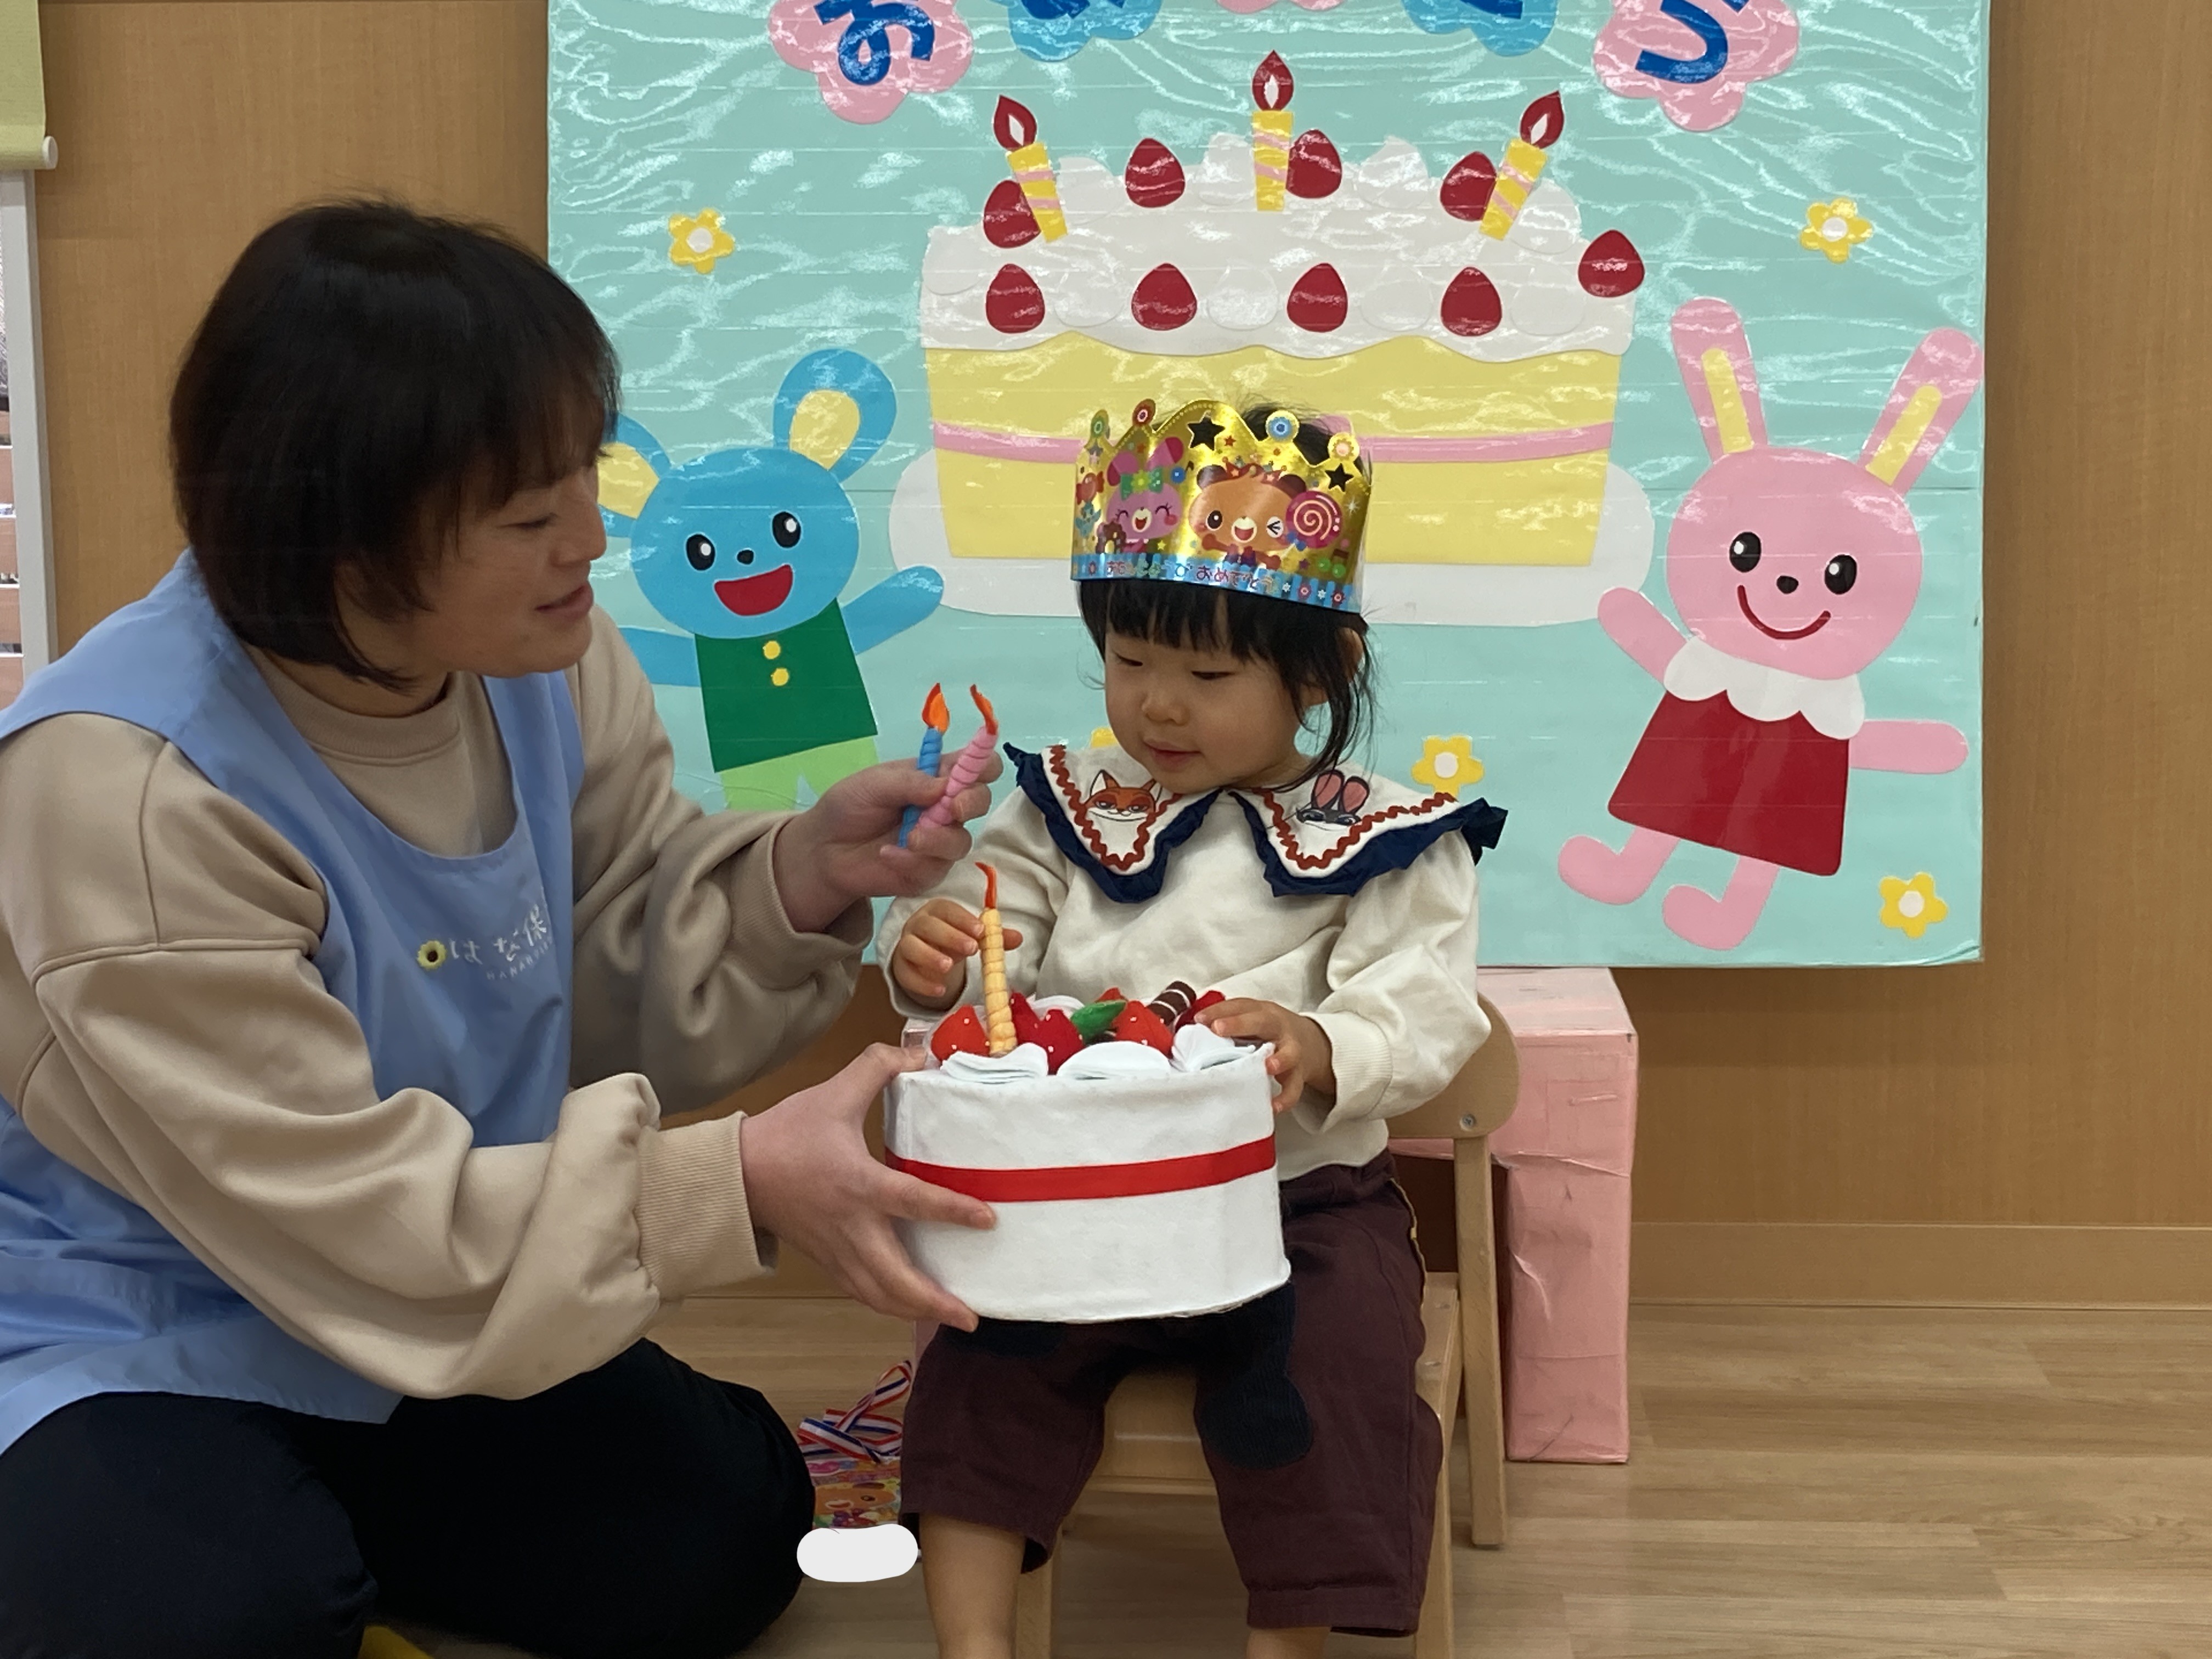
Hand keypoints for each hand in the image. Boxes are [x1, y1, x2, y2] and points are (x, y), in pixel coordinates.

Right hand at [738, 1044, 993, 1329]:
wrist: (737, 1173)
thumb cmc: (786, 1134)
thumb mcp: (834, 1092)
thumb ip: (878, 1066)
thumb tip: (920, 1048)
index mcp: (858, 1184)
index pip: (914, 1202)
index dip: (953, 1211)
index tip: (988, 1219)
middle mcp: (852, 1227)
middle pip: (895, 1280)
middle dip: (934, 1302)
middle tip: (971, 1316)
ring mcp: (837, 1250)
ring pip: (878, 1295)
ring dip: (914, 1311)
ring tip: (949, 1316)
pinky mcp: (826, 1261)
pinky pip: (861, 1292)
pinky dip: (888, 1303)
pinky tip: (908, 1304)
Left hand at [772, 753, 1002, 933]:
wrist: (825, 850)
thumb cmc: (850, 806)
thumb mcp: (873, 784)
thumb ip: (909, 782)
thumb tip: (945, 787)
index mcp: (937, 777)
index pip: (977, 766)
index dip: (985, 765)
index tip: (976, 771)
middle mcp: (945, 808)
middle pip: (980, 802)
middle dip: (970, 803)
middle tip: (951, 808)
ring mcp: (939, 842)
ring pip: (961, 841)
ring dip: (938, 839)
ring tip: (908, 839)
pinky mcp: (928, 871)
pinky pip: (935, 868)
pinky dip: (912, 862)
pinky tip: (888, 855)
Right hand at [892, 899, 1025, 1008]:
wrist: (926, 958)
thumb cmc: (952, 941)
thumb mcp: (972, 937)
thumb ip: (994, 937)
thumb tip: (1018, 938)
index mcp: (937, 911)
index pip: (946, 909)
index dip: (962, 918)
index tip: (981, 931)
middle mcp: (918, 924)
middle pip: (927, 925)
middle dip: (949, 936)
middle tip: (971, 949)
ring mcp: (906, 945)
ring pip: (911, 947)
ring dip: (930, 956)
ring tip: (949, 967)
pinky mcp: (900, 968)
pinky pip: (905, 974)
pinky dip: (922, 983)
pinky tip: (940, 989)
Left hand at [1201, 999, 1333, 1113]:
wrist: (1313, 1043)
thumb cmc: (1271, 1032)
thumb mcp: (1253, 1020)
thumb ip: (1228, 1022)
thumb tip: (1193, 1028)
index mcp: (1263, 1012)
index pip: (1240, 1006)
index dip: (1219, 1011)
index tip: (1199, 1019)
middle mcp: (1279, 1028)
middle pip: (1262, 1021)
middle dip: (1239, 1024)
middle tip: (1218, 1029)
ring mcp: (1292, 1050)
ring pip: (1289, 1053)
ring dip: (1279, 1059)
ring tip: (1267, 1067)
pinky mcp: (1299, 1074)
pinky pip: (1294, 1087)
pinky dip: (1285, 1098)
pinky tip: (1273, 1106)